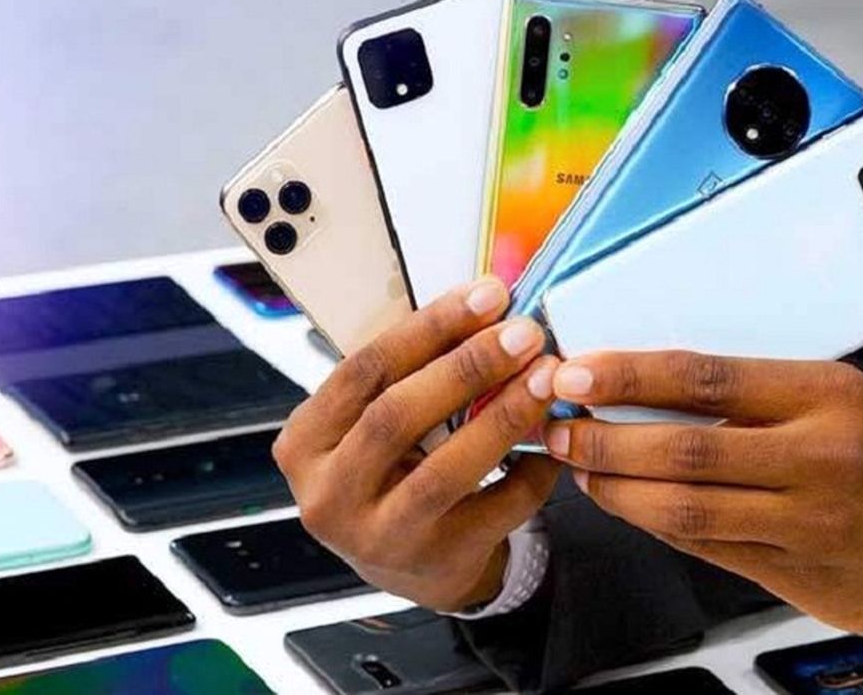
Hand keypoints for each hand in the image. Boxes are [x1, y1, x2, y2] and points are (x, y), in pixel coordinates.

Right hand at [274, 276, 559, 611]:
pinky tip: (555, 436)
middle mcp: (330, 494)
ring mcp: (380, 536)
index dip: (430, 327)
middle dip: (469, 366)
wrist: (410, 566)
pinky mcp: (437, 562)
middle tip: (523, 333)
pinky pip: (496, 507)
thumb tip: (487, 307)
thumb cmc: (392, 474)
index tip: (487, 296)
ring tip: (546, 376)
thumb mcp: (374, 423)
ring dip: (504, 414)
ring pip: (447, 468)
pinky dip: (532, 468)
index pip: (365, 369)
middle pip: (397, 416)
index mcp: (306, 443)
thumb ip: (412, 371)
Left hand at [542, 351, 862, 673]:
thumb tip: (655, 384)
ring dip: (617, 487)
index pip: (707, 374)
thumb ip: (758, 395)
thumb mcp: (844, 400)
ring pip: (684, 506)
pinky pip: (705, 547)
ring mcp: (807, 524)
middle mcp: (819, 458)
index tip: (579, 369)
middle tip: (559, 425)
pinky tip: (627, 505)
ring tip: (580, 466)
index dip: (630, 374)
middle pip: (684, 446)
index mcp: (828, 395)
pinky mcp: (796, 577)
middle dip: (605, 437)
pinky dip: (655, 524)